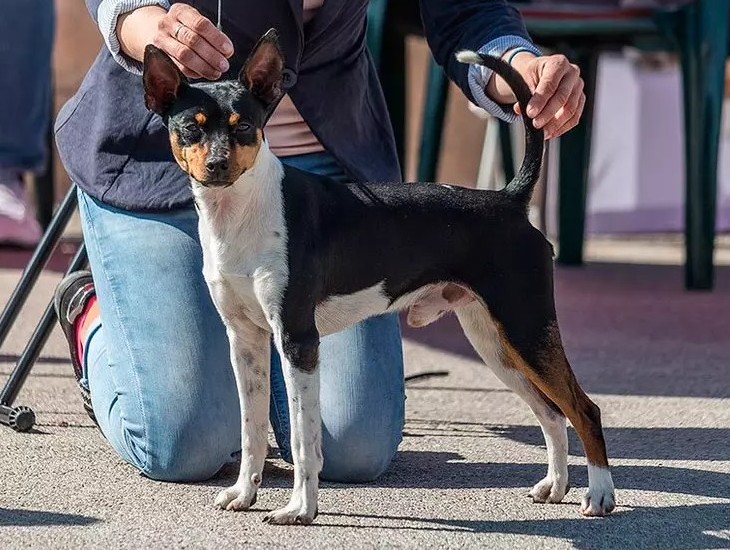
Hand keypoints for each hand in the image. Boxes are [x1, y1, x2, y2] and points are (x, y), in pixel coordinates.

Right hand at [117, 4, 233, 79]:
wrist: (156, 31)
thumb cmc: (184, 28)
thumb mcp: (195, 23)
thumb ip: (211, 34)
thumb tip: (226, 52)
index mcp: (181, 12)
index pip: (200, 24)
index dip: (216, 39)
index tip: (228, 50)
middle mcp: (168, 24)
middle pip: (192, 40)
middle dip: (212, 55)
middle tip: (224, 65)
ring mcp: (162, 40)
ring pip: (184, 55)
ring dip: (204, 66)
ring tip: (216, 72)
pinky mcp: (160, 56)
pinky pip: (179, 67)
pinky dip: (194, 72)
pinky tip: (204, 73)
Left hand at [488, 52, 584, 139]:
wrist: (540, 74)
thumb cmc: (533, 75)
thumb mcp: (525, 78)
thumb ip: (525, 94)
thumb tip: (520, 111)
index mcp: (558, 63)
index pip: (551, 84)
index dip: (540, 100)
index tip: (530, 113)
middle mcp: (572, 73)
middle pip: (563, 97)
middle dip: (548, 114)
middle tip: (535, 125)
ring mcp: (579, 87)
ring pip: (571, 109)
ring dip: (556, 124)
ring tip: (542, 133)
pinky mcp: (580, 100)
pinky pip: (574, 117)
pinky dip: (562, 128)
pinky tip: (551, 133)